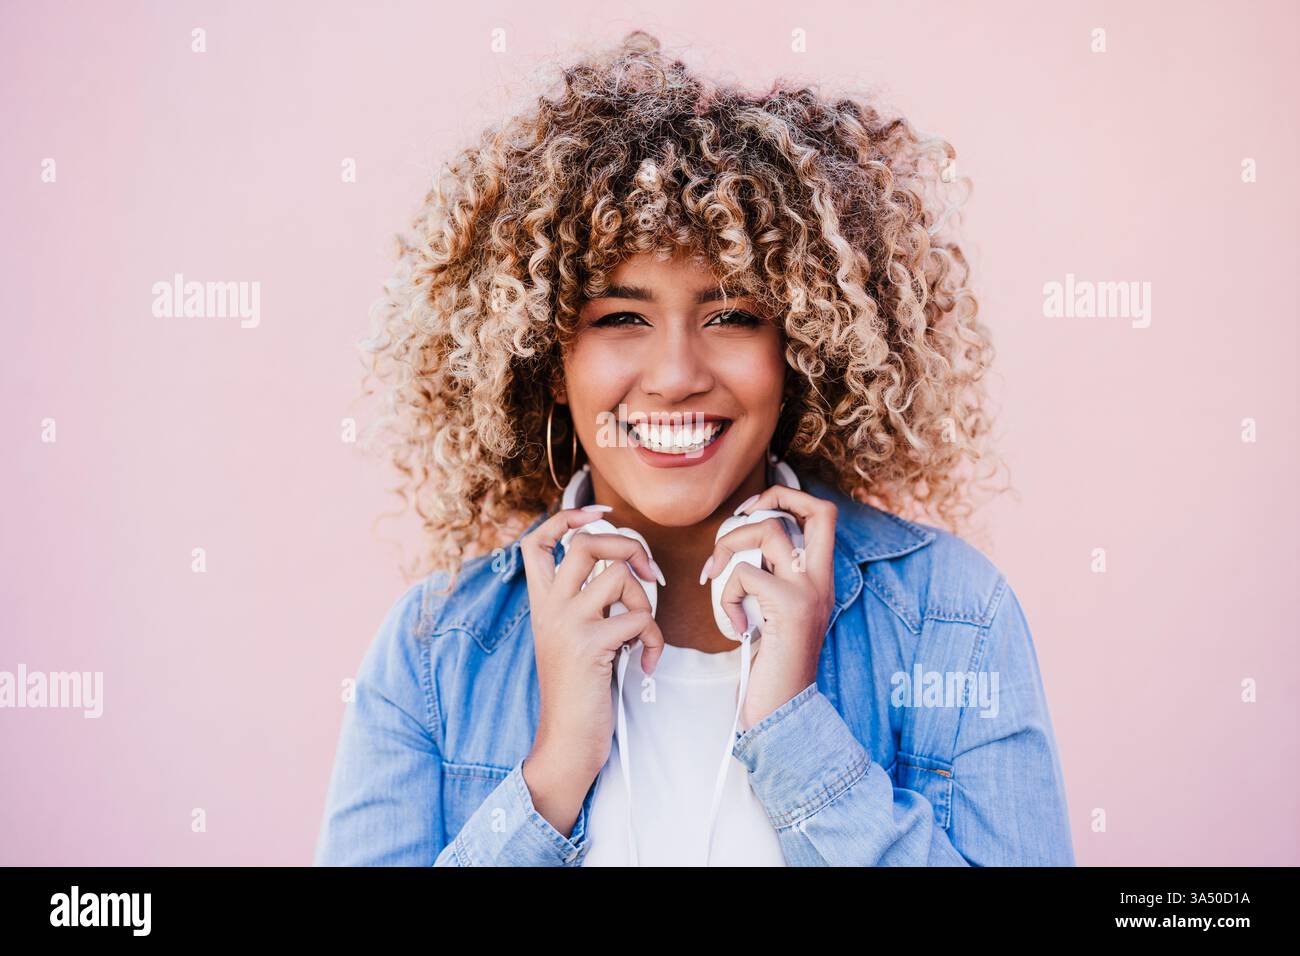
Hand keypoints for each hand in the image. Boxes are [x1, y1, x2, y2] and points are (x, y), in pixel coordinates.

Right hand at [518, 506, 666, 829]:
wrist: (567, 741)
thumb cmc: (579, 690)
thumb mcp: (570, 637)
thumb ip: (584, 602)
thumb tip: (623, 568)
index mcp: (541, 602)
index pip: (537, 540)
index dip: (568, 518)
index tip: (600, 514)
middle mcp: (549, 607)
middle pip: (588, 543)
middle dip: (629, 547)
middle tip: (650, 573)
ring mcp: (567, 624)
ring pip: (619, 577)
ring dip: (645, 602)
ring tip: (640, 634)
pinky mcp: (591, 646)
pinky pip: (639, 618)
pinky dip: (653, 640)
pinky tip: (645, 662)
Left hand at [699, 485, 837, 731]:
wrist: (782, 714)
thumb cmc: (769, 669)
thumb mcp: (772, 614)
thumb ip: (766, 580)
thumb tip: (736, 548)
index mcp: (820, 580)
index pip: (823, 514)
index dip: (788, 496)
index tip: (750, 511)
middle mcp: (822, 580)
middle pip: (815, 508)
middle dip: (772, 498)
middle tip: (738, 521)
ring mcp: (810, 592)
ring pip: (769, 530)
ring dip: (729, 546)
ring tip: (717, 579)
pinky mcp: (790, 607)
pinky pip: (743, 573)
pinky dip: (726, 594)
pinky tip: (735, 625)